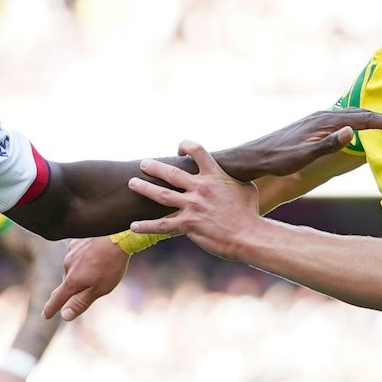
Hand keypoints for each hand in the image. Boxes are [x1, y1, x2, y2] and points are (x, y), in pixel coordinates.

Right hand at [45, 236, 130, 321]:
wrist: (117, 235)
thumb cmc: (110, 265)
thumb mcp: (98, 290)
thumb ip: (80, 302)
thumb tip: (64, 315)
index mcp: (72, 281)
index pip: (57, 299)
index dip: (51, 309)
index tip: (45, 315)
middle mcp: (67, 267)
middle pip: (68, 283)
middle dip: (75, 287)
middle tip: (93, 285)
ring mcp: (71, 252)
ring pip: (74, 267)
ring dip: (82, 270)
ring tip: (101, 267)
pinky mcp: (77, 241)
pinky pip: (79, 254)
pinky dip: (85, 257)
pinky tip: (97, 254)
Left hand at [129, 141, 261, 258]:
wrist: (249, 235)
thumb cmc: (249, 212)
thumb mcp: (246, 187)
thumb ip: (232, 179)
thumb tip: (232, 174)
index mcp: (215, 175)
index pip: (197, 151)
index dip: (186, 146)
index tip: (178, 150)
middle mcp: (201, 187)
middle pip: (171, 172)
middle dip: (154, 167)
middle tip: (143, 164)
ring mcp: (193, 206)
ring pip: (161, 195)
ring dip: (144, 188)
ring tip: (132, 183)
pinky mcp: (188, 224)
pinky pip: (162, 225)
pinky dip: (146, 226)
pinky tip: (133, 226)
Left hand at [222, 108, 381, 180]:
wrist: (252, 157)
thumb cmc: (275, 160)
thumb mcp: (301, 157)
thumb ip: (327, 144)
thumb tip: (352, 131)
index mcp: (324, 121)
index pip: (364, 119)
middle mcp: (323, 115)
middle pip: (363, 114)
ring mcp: (318, 119)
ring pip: (355, 115)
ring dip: (376, 120)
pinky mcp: (313, 125)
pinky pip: (345, 119)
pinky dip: (361, 122)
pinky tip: (364, 128)